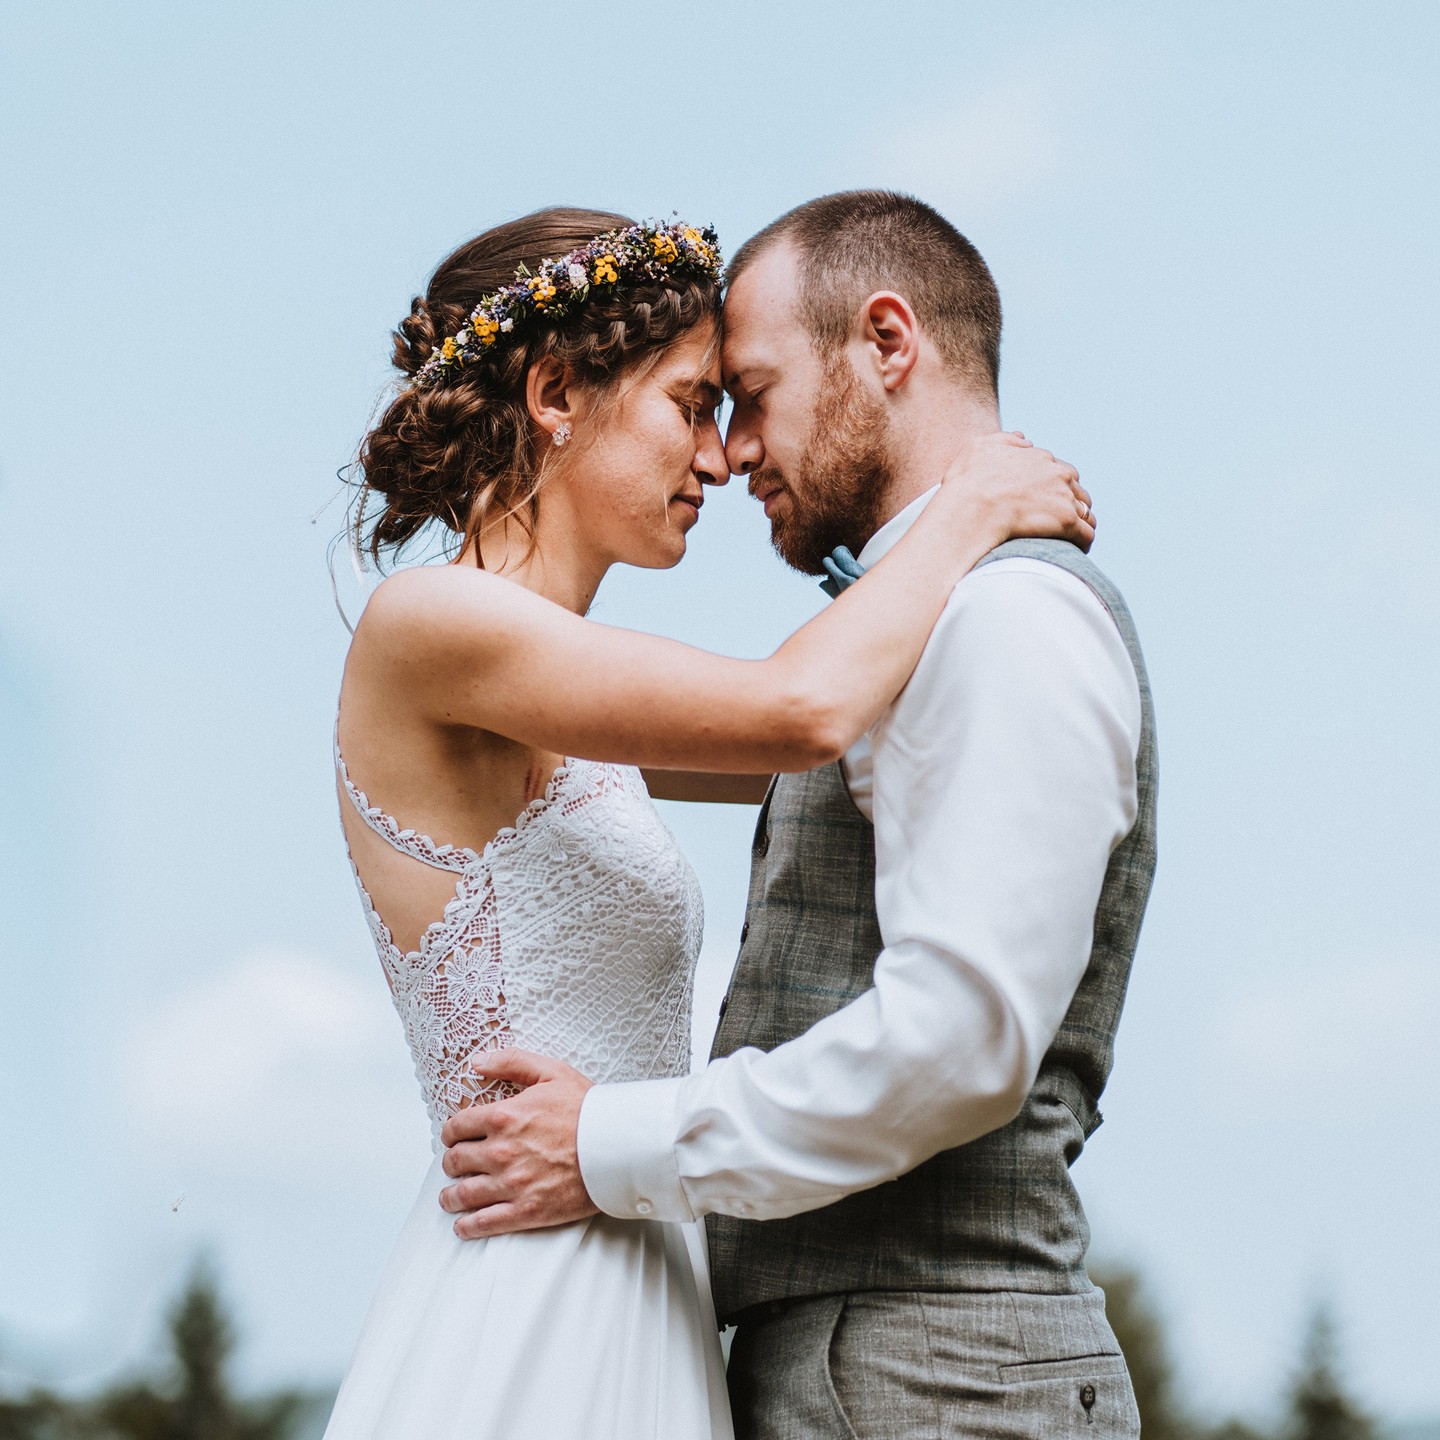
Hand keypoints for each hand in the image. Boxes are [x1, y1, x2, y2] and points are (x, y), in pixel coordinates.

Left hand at [437, 1049, 598, 1238]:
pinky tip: (463, 1225)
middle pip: (456, 1161)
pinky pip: (483, 1223)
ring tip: (451, 1197)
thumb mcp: (551, 1072)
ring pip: (462, 1194)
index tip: (454, 1137)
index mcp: (503, 1116)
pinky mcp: (525, 1211)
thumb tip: (476, 1063)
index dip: (451, 1133)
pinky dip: (466, 1226)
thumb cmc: (588, 1109)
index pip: (456, 1127)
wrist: (618, 1146)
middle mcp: (500, 1151)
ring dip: (451, 1196)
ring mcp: (511, 1184)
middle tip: (456, 1164)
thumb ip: (511, 1061)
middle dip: (452, 1162)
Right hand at [940, 429, 1095, 553]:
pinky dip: (1083, 542)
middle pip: (1077, 490)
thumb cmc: (969, 481)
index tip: (1044, 501)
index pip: (1059, 471)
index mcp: (1039, 458)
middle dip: (1071, 503)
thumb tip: (1025, 441)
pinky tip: (1074, 550)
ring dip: (1080, 523)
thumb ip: (1004, 440)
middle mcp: (1057, 474)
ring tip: (1070, 539)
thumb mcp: (978, 447)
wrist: (972, 509)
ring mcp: (1064, 498)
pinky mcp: (1067, 522)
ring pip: (1085, 512)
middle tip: (1058, 520)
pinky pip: (1086, 534)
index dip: (1053, 487)